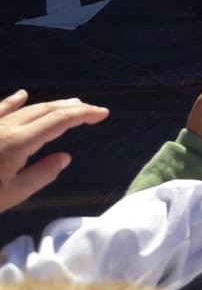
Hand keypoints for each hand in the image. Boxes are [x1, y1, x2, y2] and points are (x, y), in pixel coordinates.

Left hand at [0, 90, 108, 212]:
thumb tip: (65, 156)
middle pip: (45, 110)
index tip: (103, 114)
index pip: (60, 120)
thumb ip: (41, 174)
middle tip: (91, 110)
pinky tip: (22, 95)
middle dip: (71, 108)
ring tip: (68, 104)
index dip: (84, 114)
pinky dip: (14, 102)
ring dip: (50, 105)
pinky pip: (0, 109)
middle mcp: (7, 126)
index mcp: (20, 142)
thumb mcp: (12, 195)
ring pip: (26, 108)